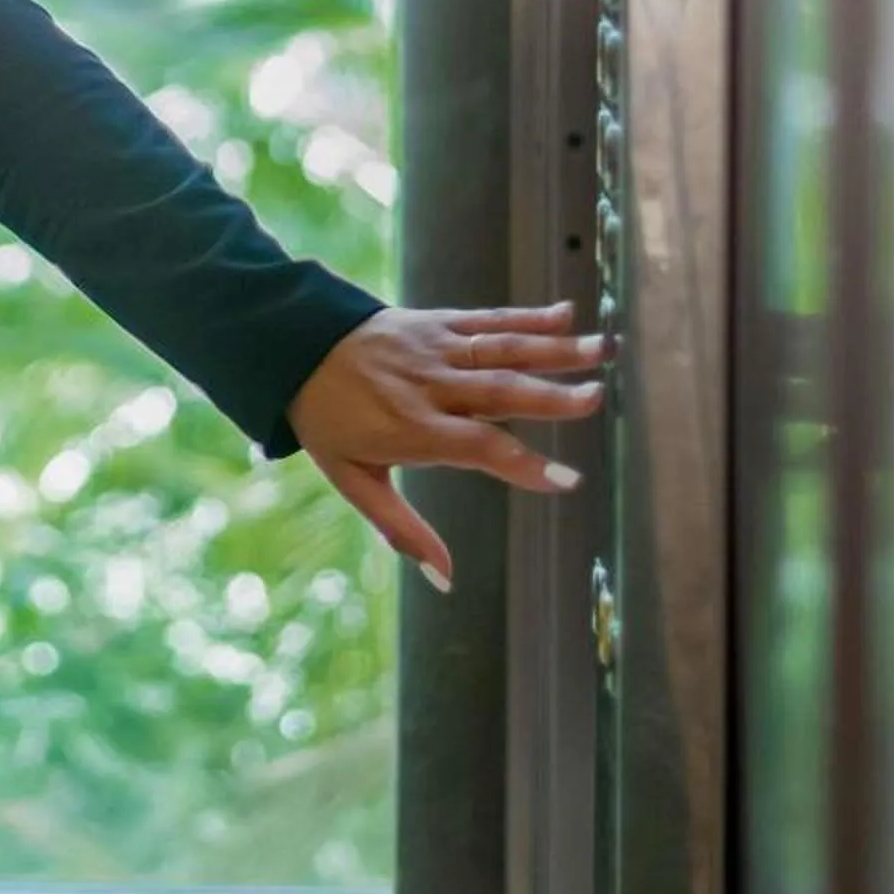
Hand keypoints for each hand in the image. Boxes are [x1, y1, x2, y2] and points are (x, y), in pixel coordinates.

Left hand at [282, 300, 609, 593]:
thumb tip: (445, 579)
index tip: (567, 481)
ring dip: (553, 349)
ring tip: (600, 351)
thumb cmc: (329, 421)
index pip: (478, 448)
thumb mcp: (354, 481)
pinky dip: (528, 316)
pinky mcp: (437, 320)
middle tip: (596, 399)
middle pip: (499, 391)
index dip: (523, 465)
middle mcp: (430, 385)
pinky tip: (565, 315)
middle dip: (551, 396)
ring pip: (502, 349)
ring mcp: (436, 348)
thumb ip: (403, 530)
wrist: (294, 348)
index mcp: (412, 427)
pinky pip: (488, 319)